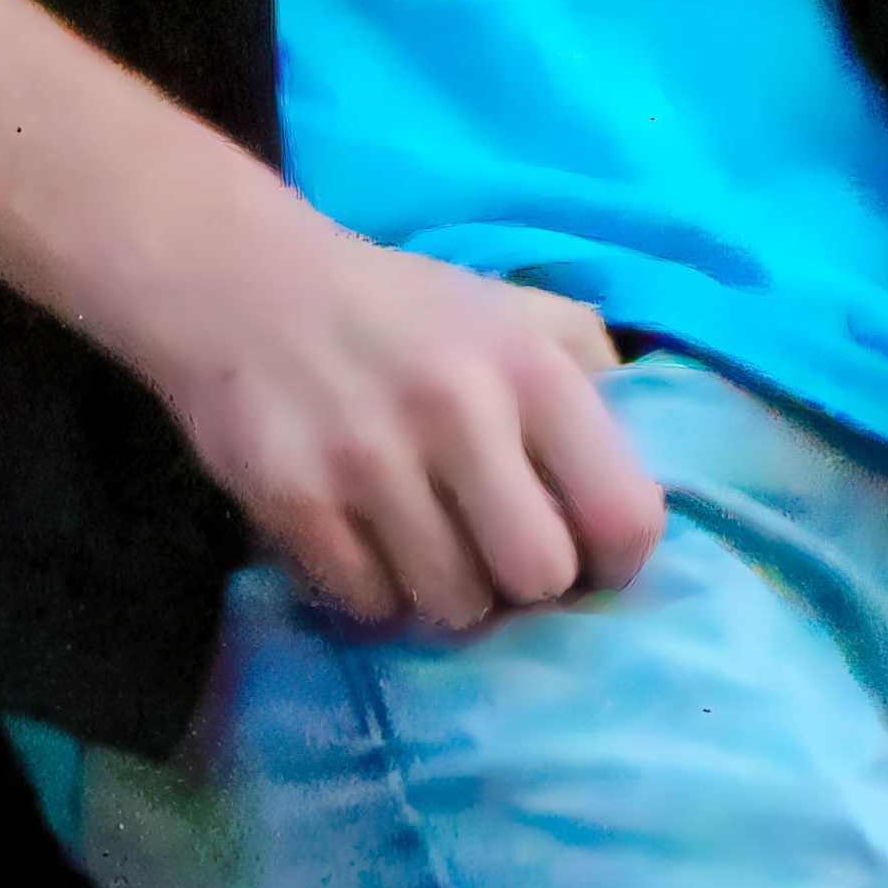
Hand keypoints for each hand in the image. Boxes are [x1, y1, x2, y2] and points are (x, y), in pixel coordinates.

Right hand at [125, 175, 666, 635]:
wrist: (239, 284)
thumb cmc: (403, 311)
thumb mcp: (517, 312)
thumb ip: (592, 377)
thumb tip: (648, 478)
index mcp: (532, 366)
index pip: (624, 515)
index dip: (614, 558)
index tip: (586, 555)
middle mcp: (459, 410)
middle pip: (537, 576)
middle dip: (523, 583)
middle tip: (494, 555)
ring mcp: (370, 458)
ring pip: (452, 603)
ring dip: (445, 592)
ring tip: (425, 546)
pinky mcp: (294, 498)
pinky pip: (367, 604)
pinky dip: (372, 592)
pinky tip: (364, 545)